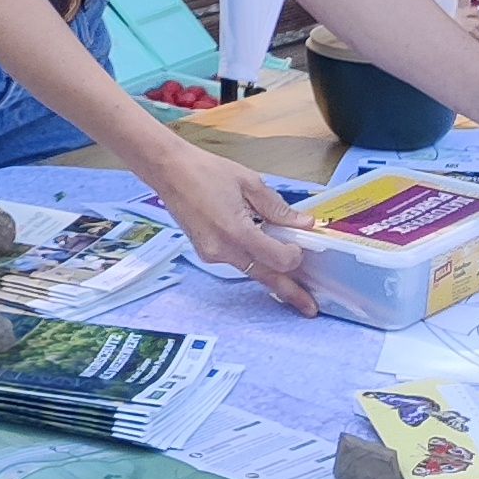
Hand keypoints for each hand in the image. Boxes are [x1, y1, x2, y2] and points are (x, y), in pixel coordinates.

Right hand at [149, 146, 320, 315]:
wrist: (168, 171)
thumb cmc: (206, 171)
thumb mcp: (249, 183)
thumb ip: (278, 208)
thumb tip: (304, 224)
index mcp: (237, 231)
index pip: (277, 259)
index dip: (294, 256)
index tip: (300, 243)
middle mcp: (223, 250)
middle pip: (265, 277)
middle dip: (291, 293)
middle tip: (310, 308)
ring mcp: (212, 255)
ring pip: (251, 270)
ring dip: (271, 272)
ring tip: (290, 273)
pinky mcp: (205, 253)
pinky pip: (237, 262)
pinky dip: (253, 259)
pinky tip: (260, 247)